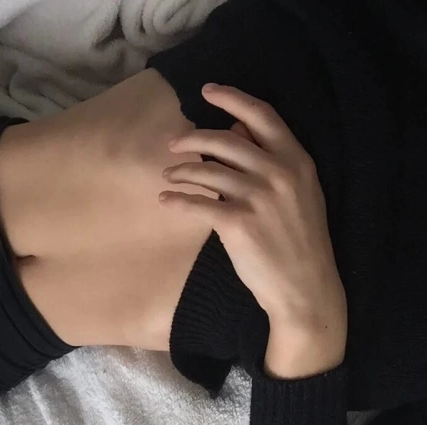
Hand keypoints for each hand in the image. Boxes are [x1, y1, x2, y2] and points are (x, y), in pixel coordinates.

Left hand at [160, 84, 345, 377]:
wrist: (304, 286)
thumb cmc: (298, 240)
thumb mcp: (298, 193)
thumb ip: (271, 160)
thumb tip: (237, 129)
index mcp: (297, 160)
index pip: (263, 116)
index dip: (233, 98)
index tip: (207, 90)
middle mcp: (279, 173)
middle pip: (225, 140)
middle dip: (193, 137)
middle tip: (173, 142)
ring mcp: (259, 198)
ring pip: (208, 171)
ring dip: (181, 171)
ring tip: (168, 176)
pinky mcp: (238, 223)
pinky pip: (198, 203)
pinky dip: (178, 200)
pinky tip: (166, 201)